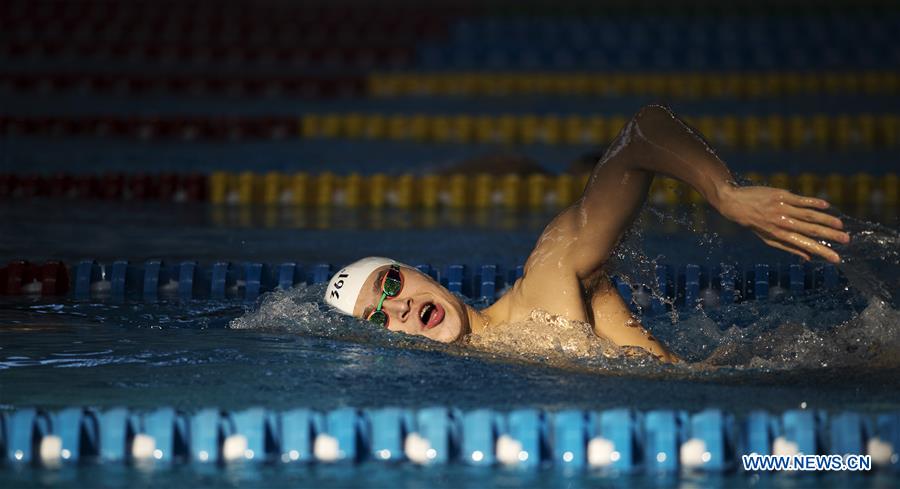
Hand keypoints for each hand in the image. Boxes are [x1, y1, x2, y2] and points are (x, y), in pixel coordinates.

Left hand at [716, 185, 849, 262]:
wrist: (735, 203)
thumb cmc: (754, 223)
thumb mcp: (767, 239)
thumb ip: (788, 247)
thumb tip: (808, 258)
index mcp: (779, 235)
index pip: (805, 245)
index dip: (821, 252)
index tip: (837, 259)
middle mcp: (782, 222)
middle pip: (810, 230)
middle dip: (830, 236)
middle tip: (847, 240)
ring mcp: (783, 208)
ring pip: (809, 214)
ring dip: (826, 220)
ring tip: (841, 225)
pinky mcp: (782, 195)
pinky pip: (801, 199)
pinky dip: (814, 202)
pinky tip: (827, 205)